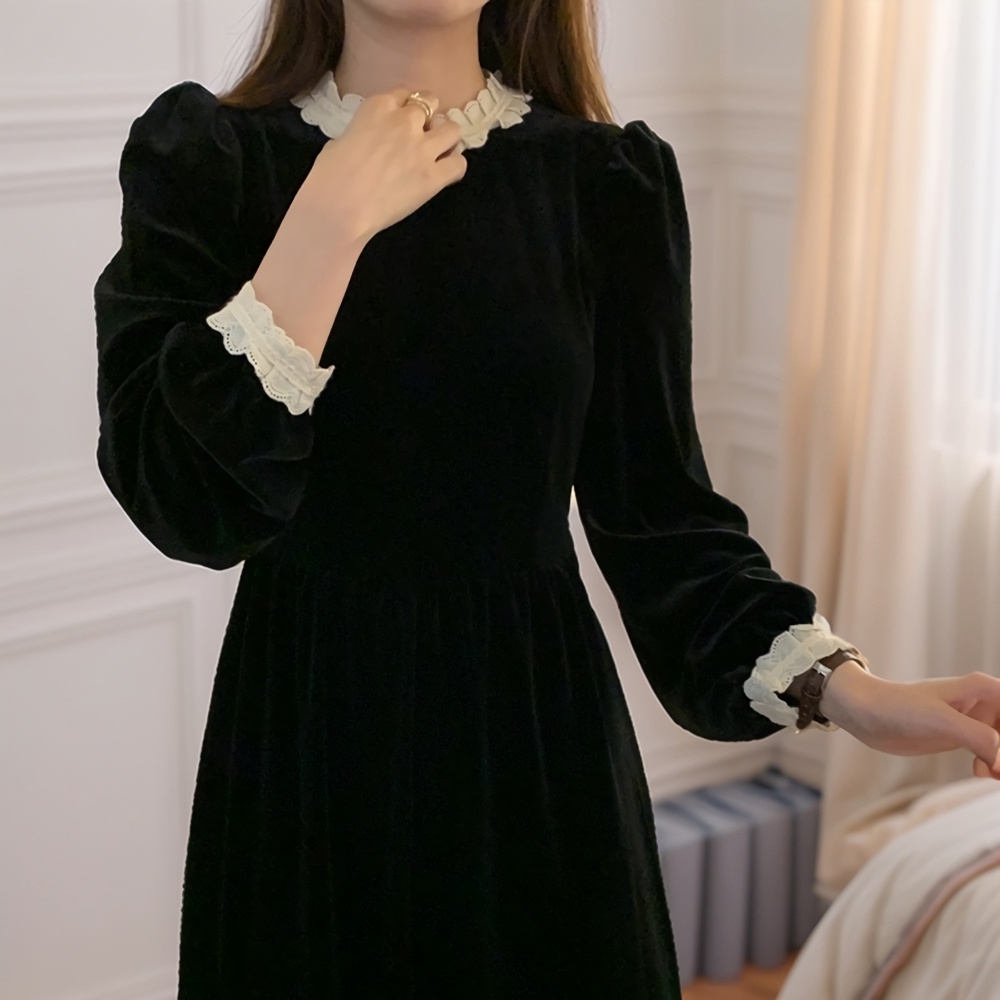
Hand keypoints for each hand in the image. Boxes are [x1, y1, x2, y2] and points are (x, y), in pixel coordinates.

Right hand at [301, 85, 467, 242]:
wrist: (339, 208)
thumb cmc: (329, 177)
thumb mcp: (341, 139)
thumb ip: (364, 131)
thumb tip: (370, 139)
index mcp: (378, 106)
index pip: (405, 93)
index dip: (408, 107)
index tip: (405, 119)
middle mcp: (405, 121)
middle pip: (431, 104)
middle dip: (428, 118)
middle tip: (421, 136)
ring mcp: (422, 149)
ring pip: (453, 129)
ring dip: (447, 138)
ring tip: (439, 151)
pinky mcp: (433, 177)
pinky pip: (459, 164)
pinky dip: (455, 166)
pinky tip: (445, 173)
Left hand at [820, 664, 999, 779]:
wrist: (865, 713)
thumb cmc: (899, 706)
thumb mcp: (942, 721)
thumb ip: (978, 737)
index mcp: (983, 688)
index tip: (997, 753)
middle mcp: (981, 701)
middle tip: (997, 771)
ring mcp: (971, 720)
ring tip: (989, 775)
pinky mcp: (958, 736)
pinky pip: (989, 751)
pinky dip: (992, 764)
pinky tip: (980, 772)